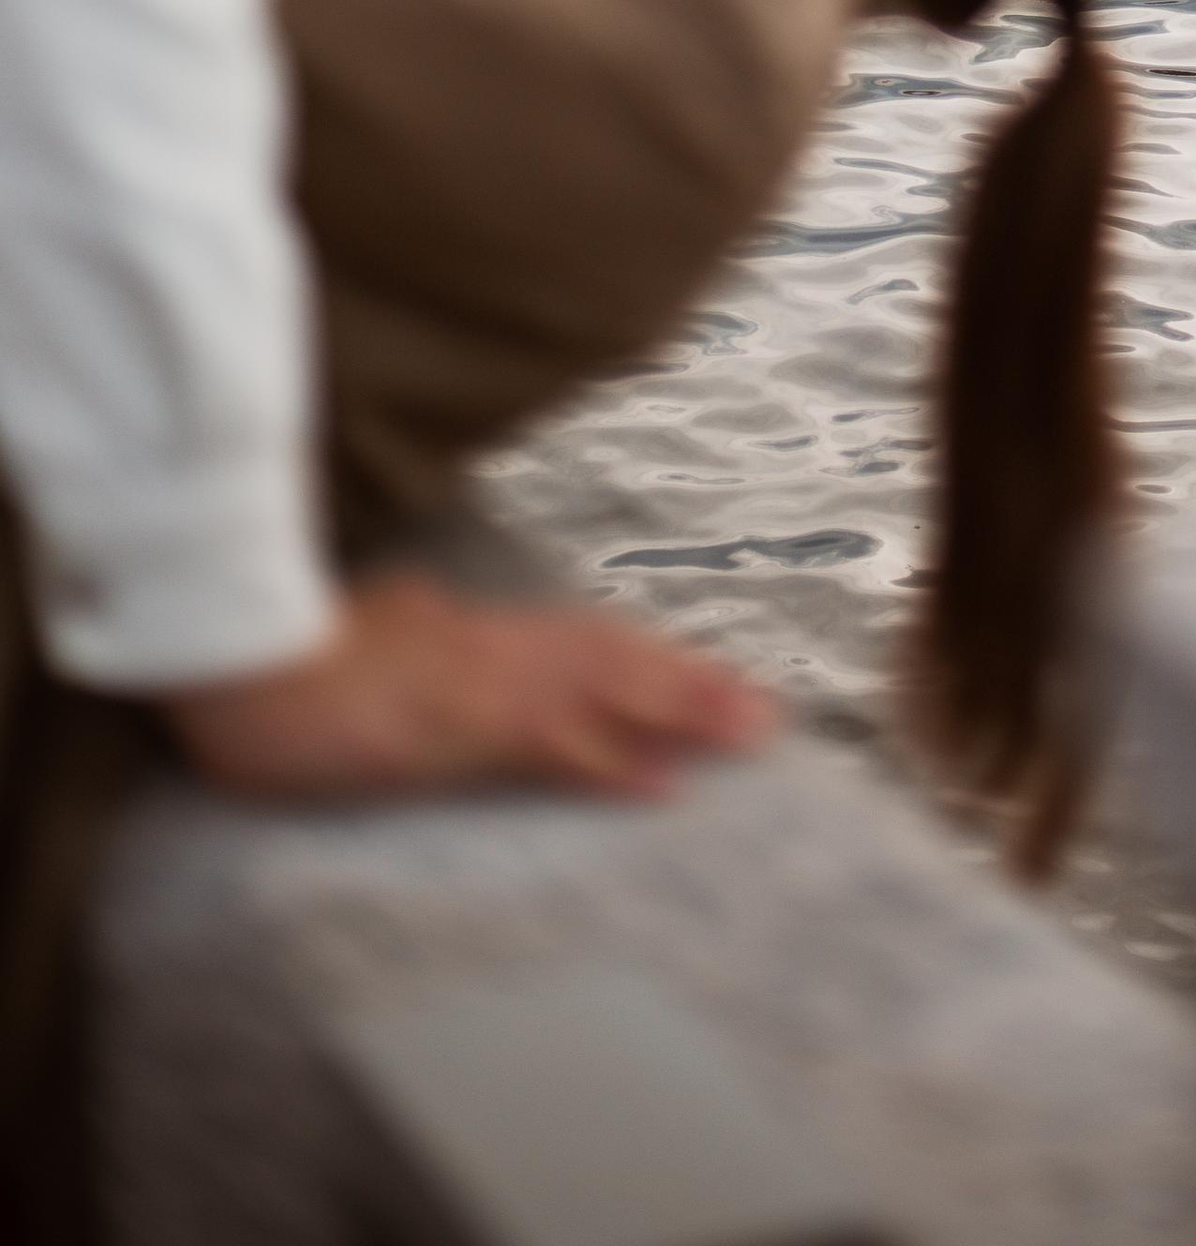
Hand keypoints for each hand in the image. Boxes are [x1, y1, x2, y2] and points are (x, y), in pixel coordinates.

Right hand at [161, 572, 774, 801]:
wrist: (232, 664)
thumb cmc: (277, 653)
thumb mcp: (357, 626)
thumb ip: (406, 618)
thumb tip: (426, 605)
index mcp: (466, 628)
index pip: (577, 640)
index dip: (646, 660)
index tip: (709, 676)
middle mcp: (487, 648)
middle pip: (611, 659)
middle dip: (692, 685)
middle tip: (766, 711)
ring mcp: (477, 686)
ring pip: (603, 693)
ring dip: (682, 714)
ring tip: (749, 735)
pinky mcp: (456, 732)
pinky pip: (550, 749)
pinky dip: (611, 765)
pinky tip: (664, 786)